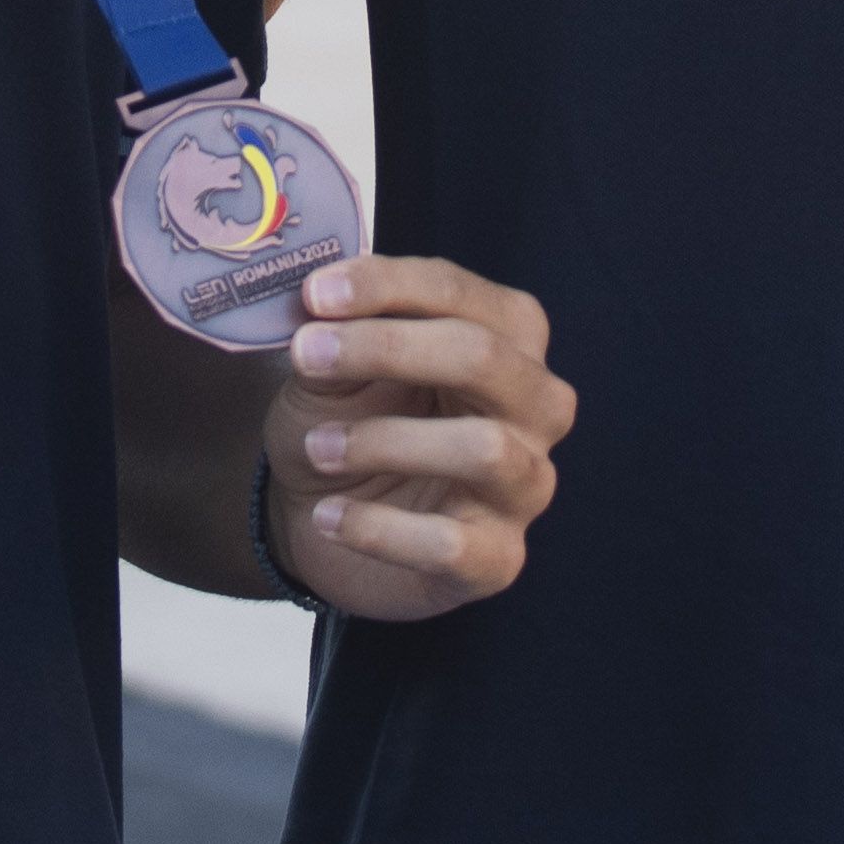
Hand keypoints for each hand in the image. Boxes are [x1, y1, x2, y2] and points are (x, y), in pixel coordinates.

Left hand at [260, 256, 572, 622]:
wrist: (325, 516)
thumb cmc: (350, 418)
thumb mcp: (332, 366)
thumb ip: (334, 334)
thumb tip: (319, 314)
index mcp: (507, 336)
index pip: (459, 292)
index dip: (387, 285)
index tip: (315, 294)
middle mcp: (536, 405)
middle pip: (485, 357)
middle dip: (388, 348)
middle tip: (308, 355)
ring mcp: (525, 484)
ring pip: (484, 448)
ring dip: (386, 440)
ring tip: (318, 446)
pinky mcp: (498, 558)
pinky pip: (453, 544)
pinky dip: (379, 529)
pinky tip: (328, 517)